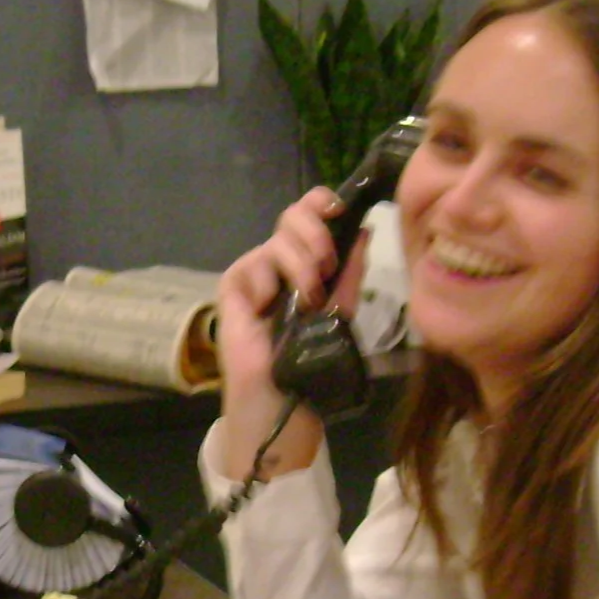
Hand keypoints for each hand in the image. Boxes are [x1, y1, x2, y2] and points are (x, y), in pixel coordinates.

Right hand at [215, 190, 370, 479]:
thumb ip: (351, 271)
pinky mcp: (234, 284)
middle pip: (293, 215)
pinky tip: (271, 308)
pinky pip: (256, 264)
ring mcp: (256, 271)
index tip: (339, 209)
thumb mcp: (340, 310)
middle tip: (326, 268)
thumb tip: (365, 229)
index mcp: (307, 261)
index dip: (322, 203)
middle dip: (316, 235)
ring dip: (301, 266)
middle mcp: (281, 260)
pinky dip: (270, 284)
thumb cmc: (311, 358)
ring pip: (279, 240)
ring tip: (306, 301)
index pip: (312, 215)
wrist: (284, 395)